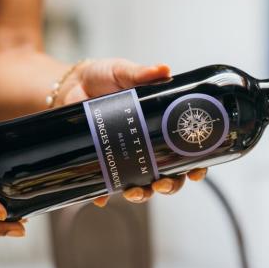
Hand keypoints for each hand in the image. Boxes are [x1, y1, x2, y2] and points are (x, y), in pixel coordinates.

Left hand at [61, 58, 207, 206]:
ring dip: (142, 194)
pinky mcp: (103, 161)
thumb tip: (163, 69)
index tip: (197, 171)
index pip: (186, 150)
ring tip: (136, 192)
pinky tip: (102, 197)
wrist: (71, 84)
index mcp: (160, 125)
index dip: (196, 165)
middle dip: (170, 185)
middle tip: (163, 183)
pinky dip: (104, 194)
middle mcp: (147, 145)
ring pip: (142, 185)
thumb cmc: (103, 77)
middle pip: (168, 175)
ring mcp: (126, 156)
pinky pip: (106, 185)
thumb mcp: (123, 71)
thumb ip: (142, 73)